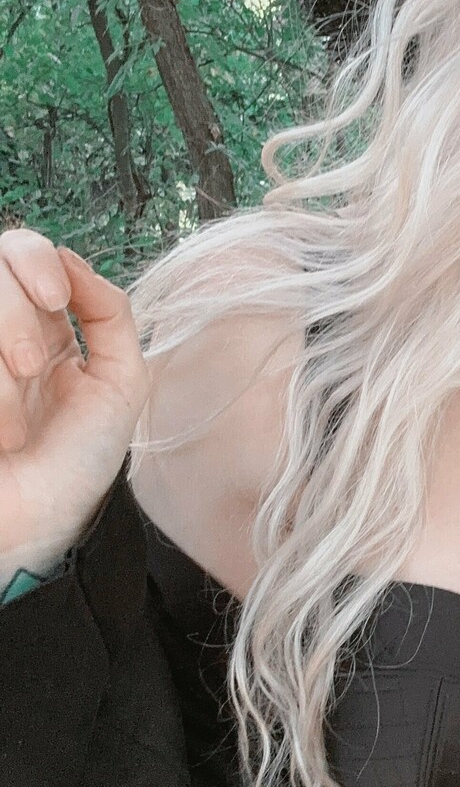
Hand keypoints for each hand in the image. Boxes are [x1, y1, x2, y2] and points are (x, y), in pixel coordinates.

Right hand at [0, 229, 148, 567]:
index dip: (33, 258)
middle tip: (30, 367)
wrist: (33, 533)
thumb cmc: (73, 469)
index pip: (21, 253)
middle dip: (14, 315)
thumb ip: (110, 313)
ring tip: (10, 424)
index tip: (55, 295)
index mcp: (41, 328)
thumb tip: (72, 262)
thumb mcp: (120, 384)